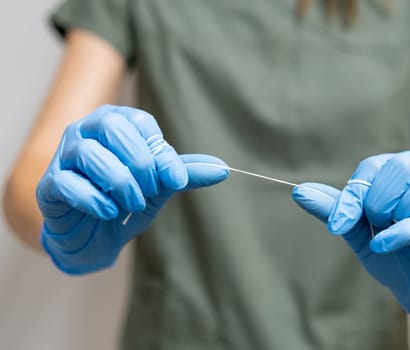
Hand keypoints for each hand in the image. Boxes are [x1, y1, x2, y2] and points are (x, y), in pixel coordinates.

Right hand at [37, 105, 228, 273]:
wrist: (94, 235)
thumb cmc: (126, 201)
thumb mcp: (159, 187)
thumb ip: (184, 174)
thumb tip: (223, 169)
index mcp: (116, 124)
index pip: (141, 124)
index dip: (161, 153)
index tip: (175, 180)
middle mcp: (87, 131)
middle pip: (114, 128)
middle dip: (140, 164)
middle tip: (150, 191)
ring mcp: (64, 155)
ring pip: (91, 154)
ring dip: (120, 183)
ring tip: (132, 204)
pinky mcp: (49, 184)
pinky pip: (69, 183)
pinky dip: (96, 200)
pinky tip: (109, 212)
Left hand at [292, 151, 409, 322]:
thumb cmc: (398, 256)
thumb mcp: (360, 233)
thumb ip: (337, 211)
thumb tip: (299, 191)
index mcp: (402, 174)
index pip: (372, 167)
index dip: (352, 193)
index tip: (338, 223)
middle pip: (399, 165)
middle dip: (376, 199)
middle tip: (375, 224)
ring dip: (396, 211)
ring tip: (391, 232)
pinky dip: (403, 231)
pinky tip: (385, 244)